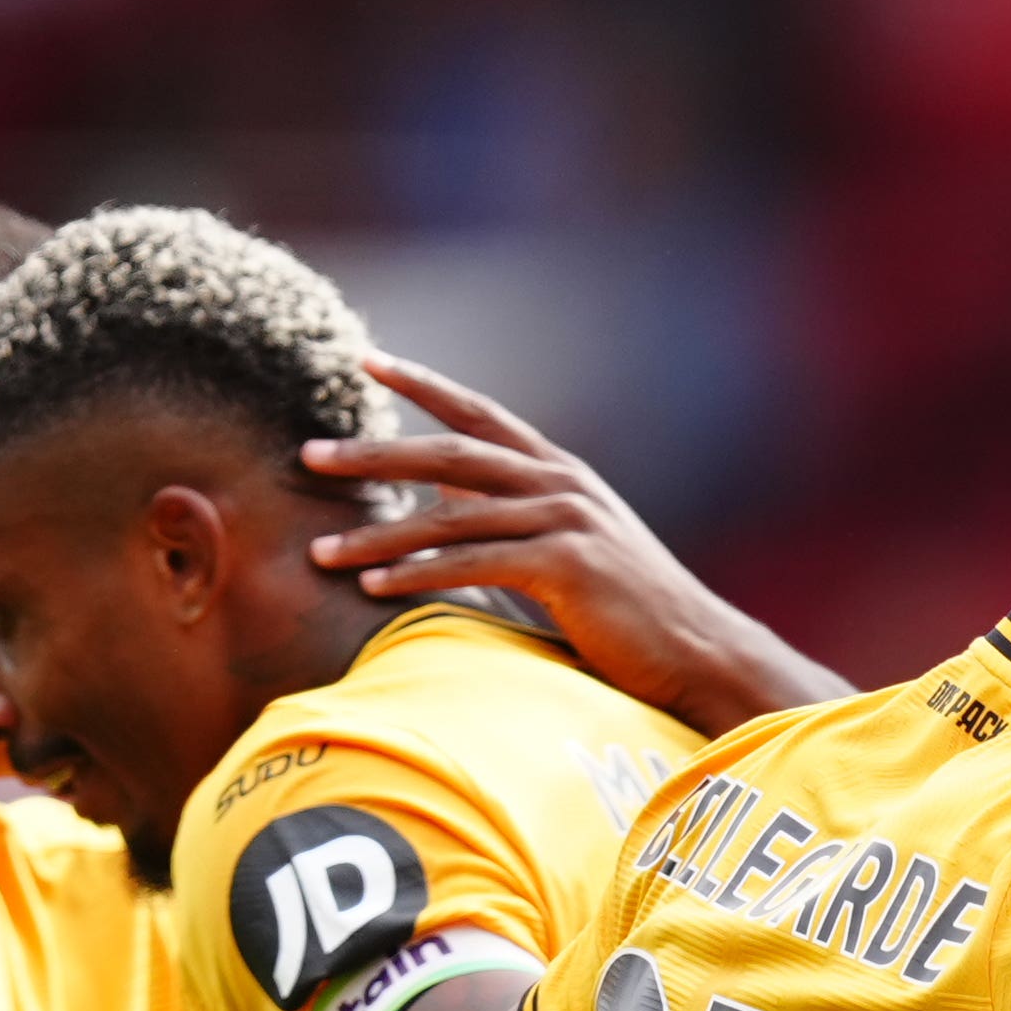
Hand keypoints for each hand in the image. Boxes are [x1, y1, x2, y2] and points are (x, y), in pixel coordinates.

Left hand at [304, 353, 841, 730]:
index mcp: (561, 473)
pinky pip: (474, 564)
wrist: (700, 652)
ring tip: (322, 550)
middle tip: (310, 455)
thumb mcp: (571, 548)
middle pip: (450, 452)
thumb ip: (509, 515)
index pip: (481, 413)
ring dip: (379, 532)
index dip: (424, 383)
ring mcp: (567, 521)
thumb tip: (444, 493)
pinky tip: (374, 585)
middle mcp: (561, 484)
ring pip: (452, 516)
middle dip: (374, 453)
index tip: (367, 358)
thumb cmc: (632, 614)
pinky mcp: (567, 566)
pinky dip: (419, 575)